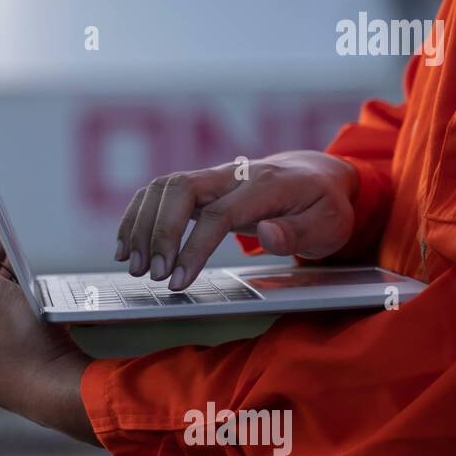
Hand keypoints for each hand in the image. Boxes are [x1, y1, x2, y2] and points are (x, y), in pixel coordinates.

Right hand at [114, 151, 358, 288]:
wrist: (315, 174)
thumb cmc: (323, 206)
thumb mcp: (328, 225)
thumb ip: (298, 232)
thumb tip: (265, 236)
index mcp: (265, 185)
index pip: (219, 213)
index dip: (193, 248)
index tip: (177, 280)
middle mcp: (232, 174)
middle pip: (180, 189)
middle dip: (158, 232)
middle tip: (151, 274)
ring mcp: (212, 177)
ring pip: (163, 187)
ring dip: (140, 224)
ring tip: (133, 266)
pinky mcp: (198, 185)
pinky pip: (158, 192)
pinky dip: (136, 216)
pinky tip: (126, 246)